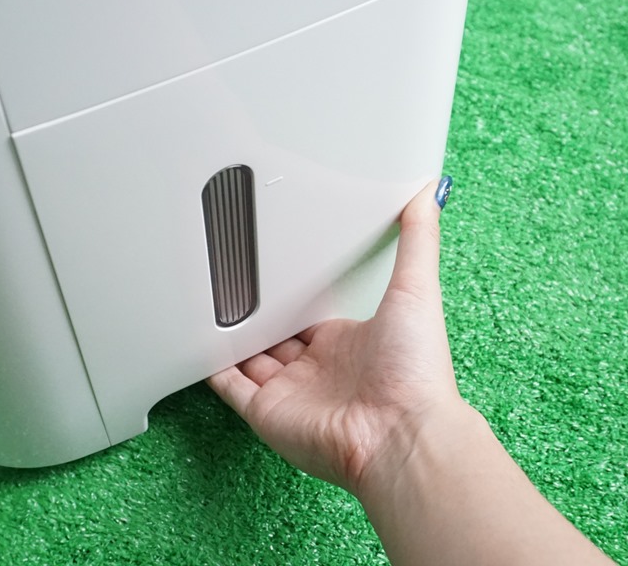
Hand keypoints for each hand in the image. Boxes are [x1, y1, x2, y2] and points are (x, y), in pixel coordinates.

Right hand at [207, 178, 459, 493]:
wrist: (398, 432)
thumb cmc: (415, 371)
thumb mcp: (417, 288)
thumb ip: (418, 240)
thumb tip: (430, 194)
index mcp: (349, 342)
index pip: (313, 316)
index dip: (296, 297)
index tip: (281, 271)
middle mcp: (319, 370)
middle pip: (278, 338)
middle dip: (260, 317)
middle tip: (238, 285)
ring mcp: (290, 392)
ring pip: (250, 360)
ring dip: (232, 338)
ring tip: (208, 306)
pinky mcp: (265, 412)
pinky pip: (229, 387)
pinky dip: (211, 368)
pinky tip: (198, 346)